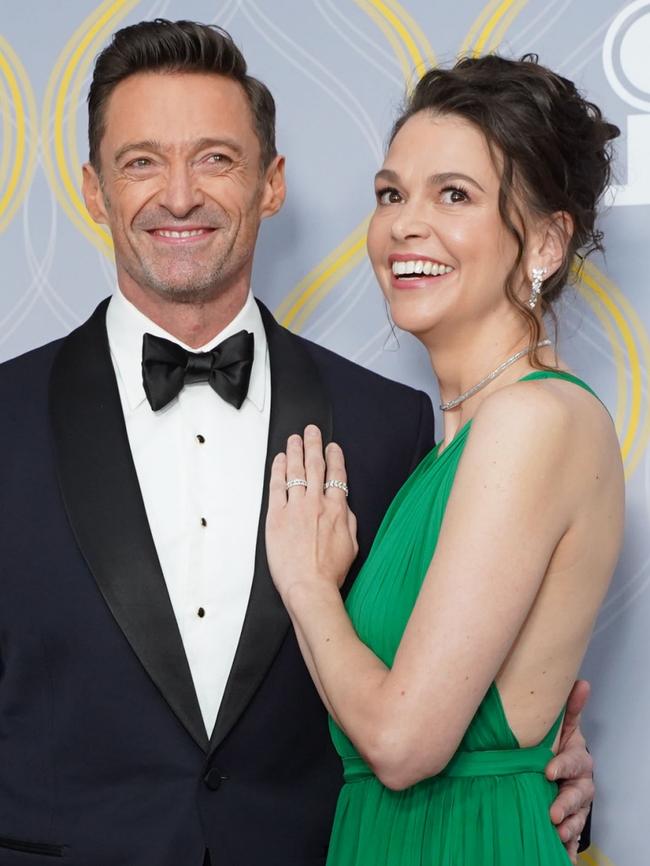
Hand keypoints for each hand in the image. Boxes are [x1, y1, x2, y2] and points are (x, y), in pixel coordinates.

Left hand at [266, 425, 357, 602]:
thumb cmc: (330, 571)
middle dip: (314, 445)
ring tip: (294, 439)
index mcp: (337, 509)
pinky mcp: (276, 516)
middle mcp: (316, 503)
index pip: (337, 475)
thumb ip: (348, 520)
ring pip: (295, 472)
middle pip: (315, 466)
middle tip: (311, 431)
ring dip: (295, 452)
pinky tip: (278, 460)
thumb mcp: (352, 544)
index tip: (332, 447)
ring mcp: (295, 508)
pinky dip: (278, 471)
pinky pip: (277, 487)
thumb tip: (343, 506)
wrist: (309, 586)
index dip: (334, 458)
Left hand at [546, 680, 593, 862]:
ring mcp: (577, 806)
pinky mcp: (570, 823)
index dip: (563, 767)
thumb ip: (568, 707)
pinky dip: (567, 847)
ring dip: (568, 827)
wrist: (552, 770)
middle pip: (579, 796)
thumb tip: (581, 682)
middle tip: (553, 813)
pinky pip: (571, 839)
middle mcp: (580, 784)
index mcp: (577, 759)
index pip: (574, 762)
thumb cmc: (555, 745)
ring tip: (555, 833)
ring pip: (577, 819)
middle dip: (567, 805)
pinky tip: (562, 853)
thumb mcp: (560, 727)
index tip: (548, 771)